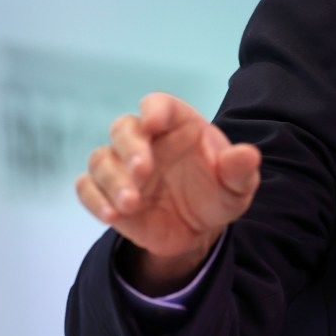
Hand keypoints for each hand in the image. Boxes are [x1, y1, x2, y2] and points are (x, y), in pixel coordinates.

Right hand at [76, 92, 260, 292]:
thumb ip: (240, 170)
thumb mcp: (237, 186)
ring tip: (132, 204)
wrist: (199, 230)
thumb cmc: (218, 193)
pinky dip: (94, 199)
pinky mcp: (107, 193)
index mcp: (178, 126)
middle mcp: (146, 140)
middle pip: (123, 128)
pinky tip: (112, 215)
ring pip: (101, 159)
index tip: (154, 123)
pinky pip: (87, 187)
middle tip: (143, 171)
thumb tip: (248, 155)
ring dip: (113, 180)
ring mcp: (122, 166)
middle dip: (130, 147)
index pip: (159, 105)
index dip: (155, 110)